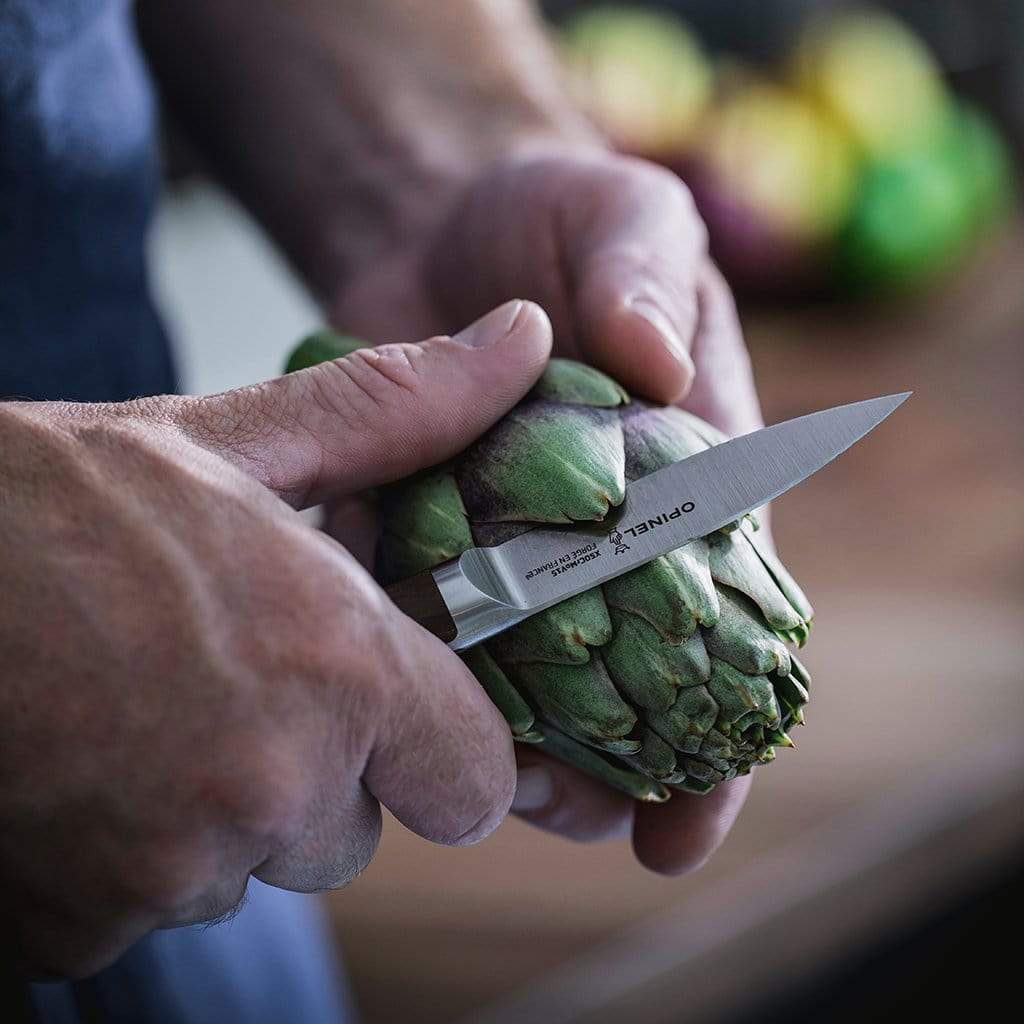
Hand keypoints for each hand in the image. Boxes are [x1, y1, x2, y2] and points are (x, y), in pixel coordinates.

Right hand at [0, 302, 550, 977]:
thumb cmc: (42, 504)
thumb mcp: (231, 442)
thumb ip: (397, 409)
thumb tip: (524, 336)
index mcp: (337, 667)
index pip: (476, 782)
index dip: (442, 746)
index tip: (393, 707)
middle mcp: (271, 786)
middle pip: (355, 827)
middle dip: (315, 770)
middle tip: (231, 679)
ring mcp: (170, 872)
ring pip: (254, 865)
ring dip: (217, 809)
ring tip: (145, 709)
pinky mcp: (79, 926)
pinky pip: (152, 907)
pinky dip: (129, 855)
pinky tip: (86, 765)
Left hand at [330, 148, 762, 873]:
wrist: (442, 219)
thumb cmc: (563, 223)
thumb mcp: (629, 223)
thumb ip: (650, 280)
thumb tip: (659, 367)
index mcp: (679, 490)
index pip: (718, 635)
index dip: (715, 746)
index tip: (684, 833)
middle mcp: (592, 541)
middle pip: (612, 693)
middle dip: (598, 775)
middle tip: (566, 811)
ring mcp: (498, 547)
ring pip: (507, 679)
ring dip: (495, 740)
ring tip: (474, 773)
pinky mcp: (411, 530)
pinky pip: (408, 613)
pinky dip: (403, 657)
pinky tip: (387, 687)